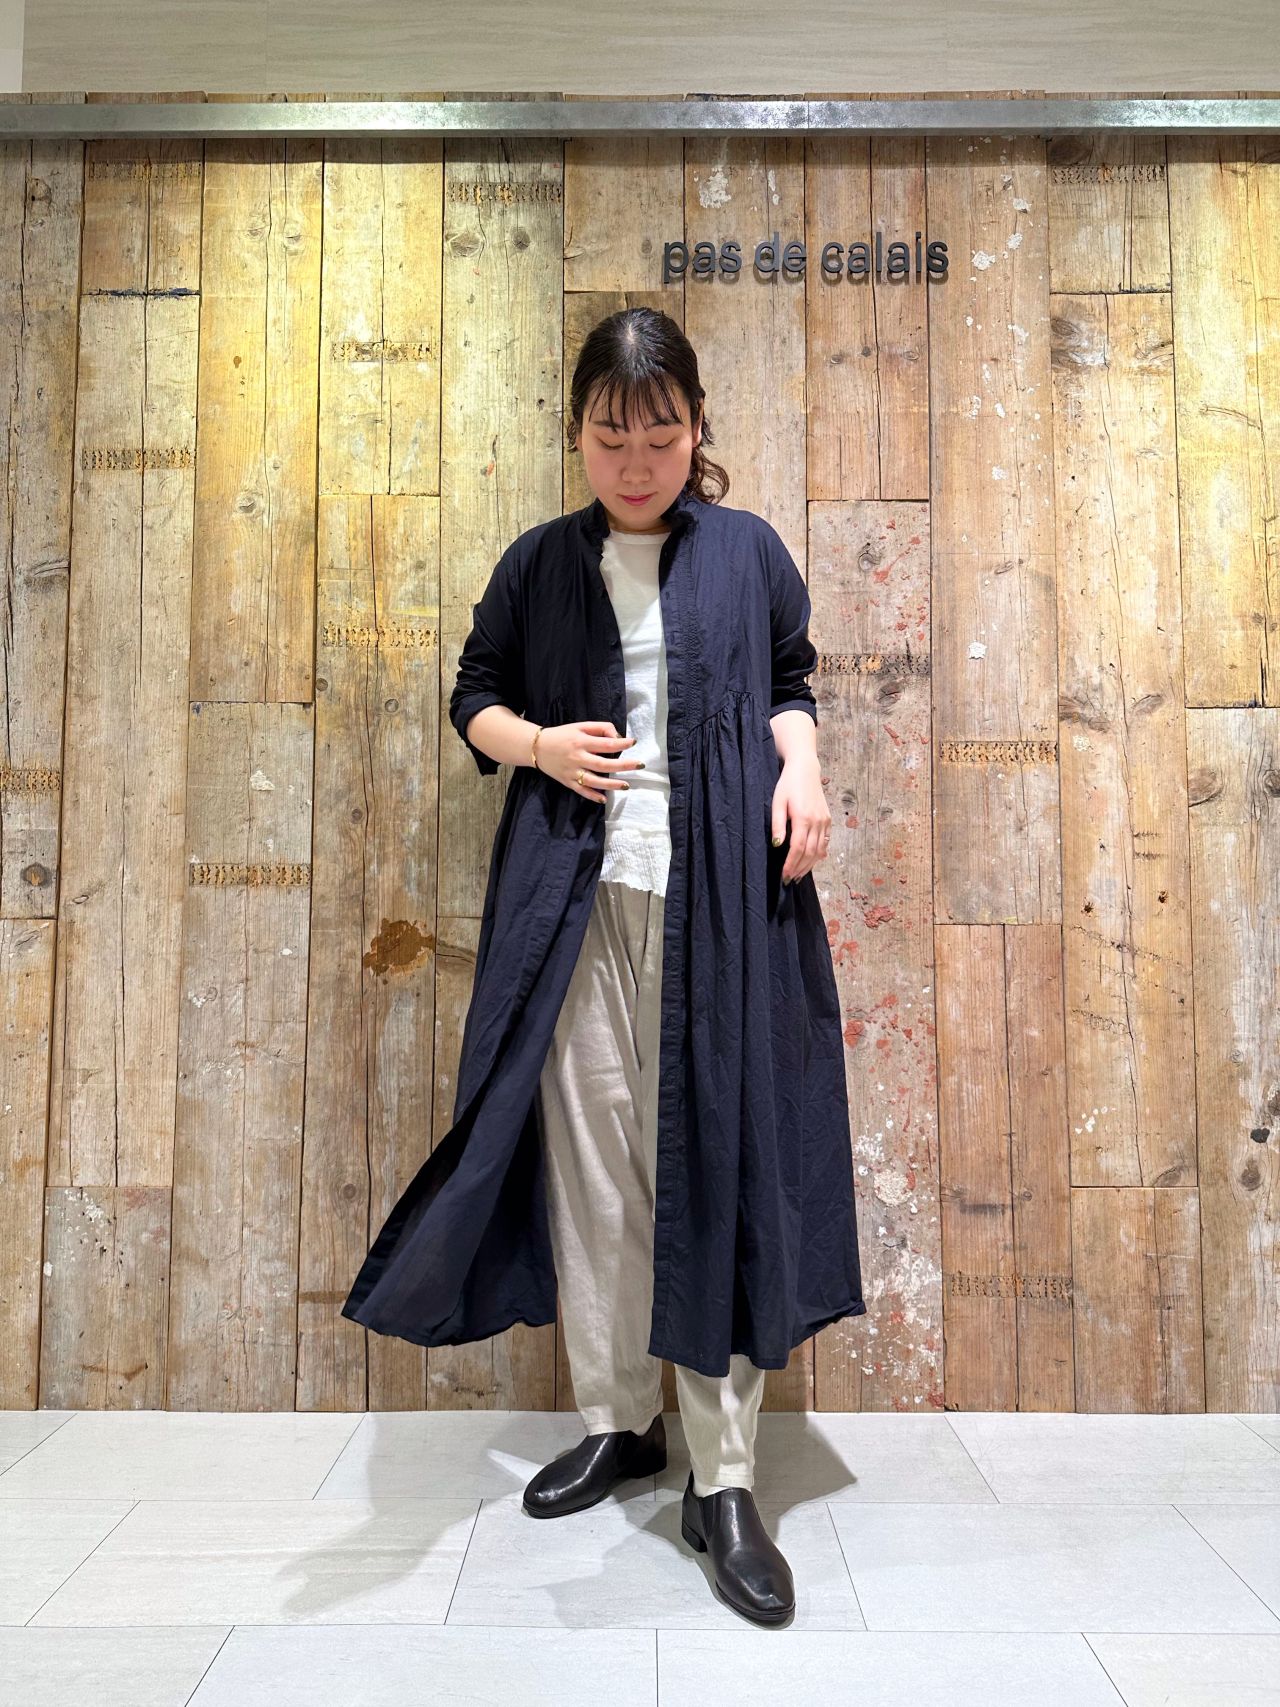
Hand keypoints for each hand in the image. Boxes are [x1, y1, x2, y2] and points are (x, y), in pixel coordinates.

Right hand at [536, 720, 642, 802]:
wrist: (537, 747)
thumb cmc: (562, 735)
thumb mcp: (580, 726)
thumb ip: (600, 729)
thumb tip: (617, 737)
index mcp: (581, 742)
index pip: (606, 744)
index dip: (622, 743)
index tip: (634, 742)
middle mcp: (577, 758)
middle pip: (604, 764)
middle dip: (624, 765)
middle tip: (640, 765)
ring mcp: (572, 772)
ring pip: (594, 781)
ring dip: (611, 784)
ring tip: (626, 785)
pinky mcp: (567, 782)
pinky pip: (582, 791)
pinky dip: (593, 796)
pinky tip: (604, 799)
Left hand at [771, 754, 830, 882]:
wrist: (805, 769)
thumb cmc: (787, 785)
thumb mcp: (777, 802)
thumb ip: (778, 825)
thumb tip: (777, 845)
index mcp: (803, 818)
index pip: (798, 849)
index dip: (791, 864)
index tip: (784, 875)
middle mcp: (817, 821)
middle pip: (810, 853)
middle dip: (799, 869)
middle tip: (790, 880)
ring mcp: (825, 821)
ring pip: (819, 850)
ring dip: (809, 865)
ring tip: (799, 875)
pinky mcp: (828, 819)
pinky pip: (825, 842)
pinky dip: (818, 855)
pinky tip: (810, 862)